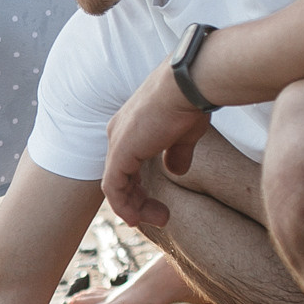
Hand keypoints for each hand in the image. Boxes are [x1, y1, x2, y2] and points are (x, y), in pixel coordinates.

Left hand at [101, 66, 212, 228]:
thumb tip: (176, 170)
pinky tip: (138, 218)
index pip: (127, 164)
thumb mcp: (184, 133)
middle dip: (139, 200)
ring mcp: (117, 142)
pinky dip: (123, 206)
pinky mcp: (120, 151)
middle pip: (120, 177)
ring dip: (134, 208)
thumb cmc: (190, 102)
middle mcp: (118, 133)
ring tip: (161, 219)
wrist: (188, 85)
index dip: (140, 187)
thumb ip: (176, 153)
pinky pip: (113, 188)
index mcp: (131, 127)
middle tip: (162, 216)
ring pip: (115, 186)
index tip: (159, 204)